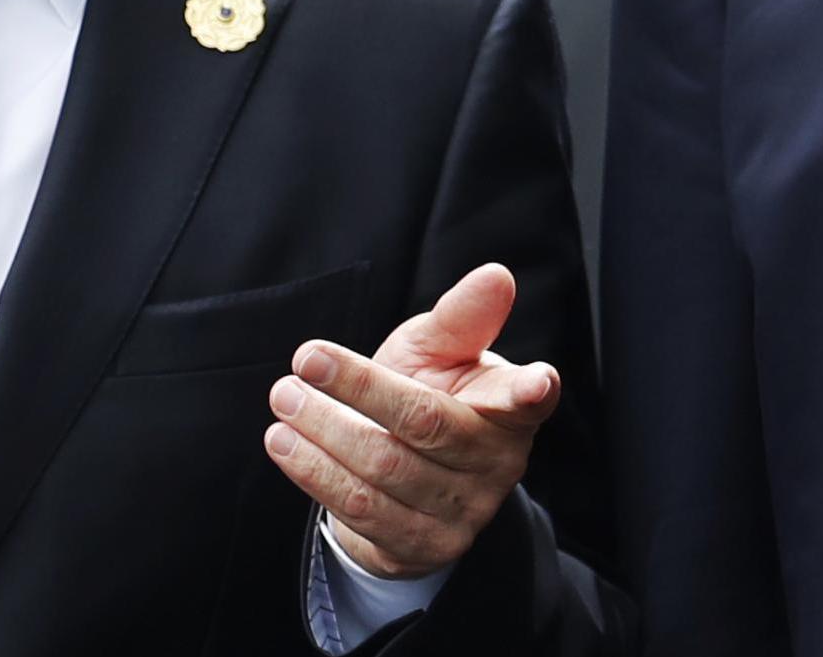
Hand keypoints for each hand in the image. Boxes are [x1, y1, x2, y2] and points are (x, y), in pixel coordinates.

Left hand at [264, 262, 559, 578]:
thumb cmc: (428, 392)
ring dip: (324, 430)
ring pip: (384, 468)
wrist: (401, 476)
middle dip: (359, 388)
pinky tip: (284, 443)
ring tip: (285, 398)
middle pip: (424, 423)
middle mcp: (496, 465)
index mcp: (510, 410)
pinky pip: (361, 510)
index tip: (537, 380)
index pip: (527, 400)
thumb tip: (496, 275)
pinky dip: (315, 472)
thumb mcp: (442, 350)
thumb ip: (462, 317)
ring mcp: (461, 513)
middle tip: (304, 360)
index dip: (532, 391)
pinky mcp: (420, 547)